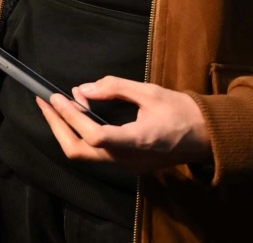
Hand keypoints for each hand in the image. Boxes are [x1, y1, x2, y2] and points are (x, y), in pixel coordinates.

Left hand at [37, 76, 211, 173]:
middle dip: (56, 127)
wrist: (207, 137)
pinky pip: (95, 153)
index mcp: (138, 141)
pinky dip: (80, 134)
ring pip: (84, 155)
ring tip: (57, 104)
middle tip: (44, 102)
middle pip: (79, 152)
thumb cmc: (183, 112)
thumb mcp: (150, 92)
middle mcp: (129, 159)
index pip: (95, 136)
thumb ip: (115, 88)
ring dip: (66, 130)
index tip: (55, 97)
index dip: (71, 117)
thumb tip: (84, 88)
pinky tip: (77, 113)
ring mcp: (127, 165)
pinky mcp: (127, 163)